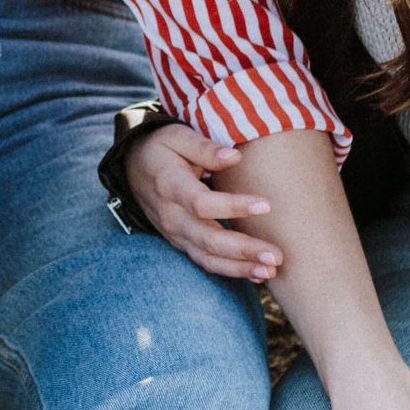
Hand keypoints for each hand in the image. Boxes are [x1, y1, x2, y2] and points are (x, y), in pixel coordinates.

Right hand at [124, 126, 280, 279]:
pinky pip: (205, 261)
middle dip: (243, 249)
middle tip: (276, 255)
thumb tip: (235, 157)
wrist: (133, 167)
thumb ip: (204, 147)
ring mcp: (174, 233)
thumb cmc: (162, 148)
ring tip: (271, 270)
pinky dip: (231, 270)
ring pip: (207, 257)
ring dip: (240, 267)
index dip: (233, 206)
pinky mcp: (181, 242)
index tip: (266, 205)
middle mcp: (170, 215)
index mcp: (169, 185)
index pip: (202, 203)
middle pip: (207, 239)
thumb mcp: (177, 136)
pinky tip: (258, 274)